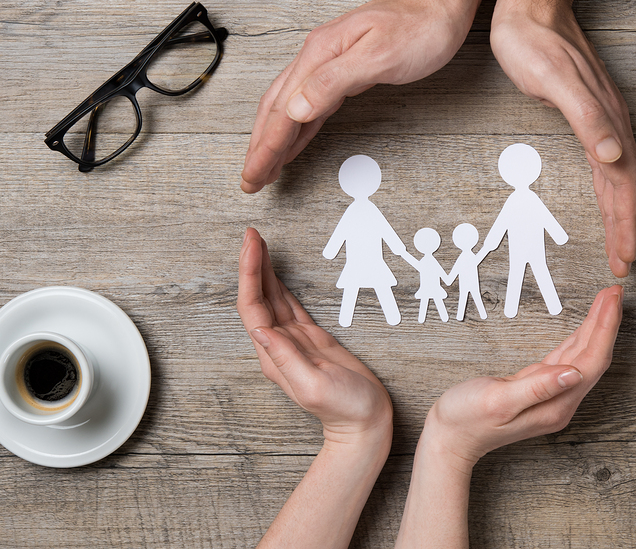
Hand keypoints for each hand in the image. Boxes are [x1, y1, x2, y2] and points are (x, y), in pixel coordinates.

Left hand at [237, 227, 392, 445]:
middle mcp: (278, 346)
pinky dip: (280, 284)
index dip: (250, 274)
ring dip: (263, 270)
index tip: (252, 246)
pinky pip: (289, 304)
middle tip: (250, 233)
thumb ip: (286, 359)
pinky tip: (275, 271)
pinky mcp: (310, 338)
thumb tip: (260, 330)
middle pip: (257, 297)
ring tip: (257, 243)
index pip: (253, 308)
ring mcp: (293, 341)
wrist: (364, 423)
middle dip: (251, 264)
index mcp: (274, 356)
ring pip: (271, 298)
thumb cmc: (345, 408)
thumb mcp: (314, 385)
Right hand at [241, 0, 487, 193]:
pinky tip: (293, 142)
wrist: (441, 3)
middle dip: (260, 148)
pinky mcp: (345, 72)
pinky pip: (311, 106)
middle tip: (250, 180)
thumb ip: (334, 82)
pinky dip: (297, 129)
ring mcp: (329, 64)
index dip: (265, 147)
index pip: (282, 109)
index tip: (253, 174)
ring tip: (263, 168)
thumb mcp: (379, 56)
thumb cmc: (420, 25)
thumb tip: (296, 109)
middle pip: (276, 109)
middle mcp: (318, 57)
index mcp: (320, 53)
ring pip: (290, 109)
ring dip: (274, 141)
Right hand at [424, 285, 622, 464]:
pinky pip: (567, 359)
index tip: (612, 301)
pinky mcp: (540, 388)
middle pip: (593, 358)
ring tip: (606, 301)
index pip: (591, 362)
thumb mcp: (499, 400)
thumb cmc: (467, 419)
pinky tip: (585, 327)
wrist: (450, 437)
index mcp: (555, 406)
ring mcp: (552, 396)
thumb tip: (574, 373)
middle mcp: (560, 403)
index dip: (604, 329)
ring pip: (583, 357)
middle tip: (614, 292)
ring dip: (595, 328)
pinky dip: (578, 338)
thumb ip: (538, 387)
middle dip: (606, 323)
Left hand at [491, 0, 635, 277]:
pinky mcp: (589, 116)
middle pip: (628, 186)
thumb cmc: (536, 43)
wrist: (530, 8)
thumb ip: (588, 120)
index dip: (625, 224)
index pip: (624, 184)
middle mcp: (612, 124)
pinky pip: (607, 163)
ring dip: (620, 213)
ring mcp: (603, 120)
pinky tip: (605, 200)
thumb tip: (614, 157)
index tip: (625, 257)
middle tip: (624, 263)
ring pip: (620, 177)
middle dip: (627, 228)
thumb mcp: (556, 82)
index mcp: (608, 122)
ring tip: (620, 244)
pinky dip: (609, 191)